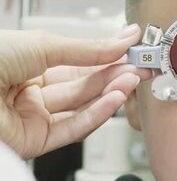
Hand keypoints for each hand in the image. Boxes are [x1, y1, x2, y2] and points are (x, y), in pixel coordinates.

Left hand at [0, 25, 150, 159]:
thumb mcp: (42, 44)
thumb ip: (88, 49)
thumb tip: (123, 39)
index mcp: (29, 63)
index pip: (79, 62)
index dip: (108, 55)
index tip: (134, 47)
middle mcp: (32, 91)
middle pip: (84, 84)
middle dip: (115, 74)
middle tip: (143, 65)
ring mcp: (34, 117)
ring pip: (82, 106)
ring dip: (111, 92)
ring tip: (134, 78)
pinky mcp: (34, 141)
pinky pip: (73, 128)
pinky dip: (97, 114)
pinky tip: (115, 98)